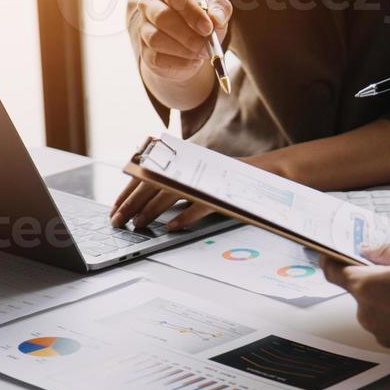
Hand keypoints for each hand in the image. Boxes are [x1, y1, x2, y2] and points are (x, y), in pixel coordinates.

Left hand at [110, 149, 296, 231]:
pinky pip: (201, 206)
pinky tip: (171, 228)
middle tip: (118, 221)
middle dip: (132, 202)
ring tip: (138, 225)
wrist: (274, 176)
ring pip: (172, 193)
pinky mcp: (225, 193)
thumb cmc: (236, 182)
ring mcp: (209, 179)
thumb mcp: (202, 180)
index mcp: (186, 161)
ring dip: (151, 211)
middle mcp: (195, 166)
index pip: (150, 171)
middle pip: (154, 182)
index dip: (129, 190)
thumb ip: (180, 187)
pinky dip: (184, 217)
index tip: (116, 207)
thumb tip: (152, 205)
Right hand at [137, 0, 231, 95]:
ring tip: (200, 53)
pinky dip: (179, 63)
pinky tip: (192, 61)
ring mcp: (144, 28)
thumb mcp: (215, 14)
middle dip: (187, 34)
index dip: (192, 12)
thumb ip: (220, 10)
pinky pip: (157, 58)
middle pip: (162, 16)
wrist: (188, 51)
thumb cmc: (200, 25)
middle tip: (206, 46)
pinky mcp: (145, 52)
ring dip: (183, 50)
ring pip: (156, 39)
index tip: (208, 27)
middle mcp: (150, 5)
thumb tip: (216, 18)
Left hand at [321, 237, 389, 361]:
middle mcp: (369, 314)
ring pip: (377, 308)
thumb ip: (385, 250)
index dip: (331, 259)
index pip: (333, 272)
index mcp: (368, 287)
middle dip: (375, 278)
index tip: (331, 253)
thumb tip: (369, 250)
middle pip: (360, 290)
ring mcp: (384, 333)